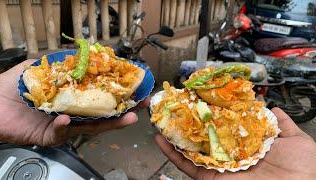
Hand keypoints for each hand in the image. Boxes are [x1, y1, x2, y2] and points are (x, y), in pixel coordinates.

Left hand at [0, 60, 149, 145]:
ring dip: (110, 123)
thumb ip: (59, 62)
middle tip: (141, 105)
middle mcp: (72, 111)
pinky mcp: (51, 136)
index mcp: (72, 96)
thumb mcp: (38, 66)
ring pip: (91, 127)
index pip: (98, 94)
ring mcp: (63, 125)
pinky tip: (66, 119)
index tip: (133, 85)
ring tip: (127, 118)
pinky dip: (65, 127)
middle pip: (102, 113)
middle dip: (123, 110)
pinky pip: (62, 134)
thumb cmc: (11, 85)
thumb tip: (83, 56)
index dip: (115, 90)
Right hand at [156, 108, 315, 179]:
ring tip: (160, 119)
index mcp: (246, 144)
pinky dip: (172, 154)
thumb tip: (275, 109)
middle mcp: (229, 154)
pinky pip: (187, 165)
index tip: (200, 98)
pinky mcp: (209, 177)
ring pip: (190, 149)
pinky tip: (160, 139)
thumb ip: (283, 125)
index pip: (224, 126)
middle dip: (188, 121)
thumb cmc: (301, 169)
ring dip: (174, 135)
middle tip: (174, 106)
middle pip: (203, 136)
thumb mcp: (295, 140)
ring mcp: (218, 165)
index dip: (211, 112)